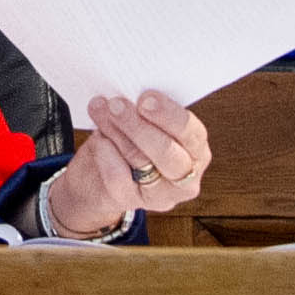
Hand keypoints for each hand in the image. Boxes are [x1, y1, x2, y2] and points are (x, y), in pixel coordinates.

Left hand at [44, 89, 209, 237]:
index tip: (146, 98)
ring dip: (116, 131)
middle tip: (117, 105)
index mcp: (196, 150)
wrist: (99, 177)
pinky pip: (118, 176)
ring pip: (140, 161)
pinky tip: (100, 140)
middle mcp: (185, 176)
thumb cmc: (129, 139)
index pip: (191, 133)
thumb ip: (148, 111)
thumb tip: (130, 92)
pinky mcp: (134, 202)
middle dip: (140, 126)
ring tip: (101, 110)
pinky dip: (106, 153)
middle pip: (168, 153)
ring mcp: (161, 194)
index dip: (169, 115)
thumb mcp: (146, 122)